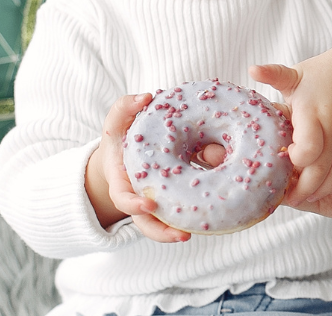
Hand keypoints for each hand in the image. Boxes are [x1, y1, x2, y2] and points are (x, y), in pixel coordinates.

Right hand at [86, 93, 190, 242]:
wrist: (125, 152)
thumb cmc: (122, 135)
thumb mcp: (117, 120)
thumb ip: (126, 107)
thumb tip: (145, 97)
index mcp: (122, 181)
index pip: (123, 198)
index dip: (134, 204)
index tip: (148, 204)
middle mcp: (137, 198)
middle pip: (146, 223)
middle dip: (162, 231)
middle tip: (182, 234)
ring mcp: (153, 204)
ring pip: (163, 226)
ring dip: (177, 232)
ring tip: (196, 233)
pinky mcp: (173, 202)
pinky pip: (181, 213)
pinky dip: (194, 216)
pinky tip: (214, 216)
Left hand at [250, 31, 331, 204]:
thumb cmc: (321, 73)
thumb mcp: (296, 74)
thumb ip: (274, 75)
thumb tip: (252, 69)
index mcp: (314, 112)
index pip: (307, 149)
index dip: (295, 159)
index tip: (285, 157)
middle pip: (320, 170)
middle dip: (303, 188)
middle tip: (289, 197)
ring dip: (320, 190)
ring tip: (305, 196)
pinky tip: (324, 186)